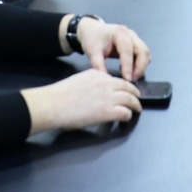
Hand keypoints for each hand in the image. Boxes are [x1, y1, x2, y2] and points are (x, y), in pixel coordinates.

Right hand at [21, 67, 141, 132]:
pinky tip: (126, 117)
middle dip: (134, 92)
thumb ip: (90, 83)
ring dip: (135, 104)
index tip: (123, 90)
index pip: (115, 79)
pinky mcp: (108, 111)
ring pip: (130, 98)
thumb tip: (95, 92)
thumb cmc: (60, 95)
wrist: (54, 104)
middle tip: (137, 97)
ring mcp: (108, 97)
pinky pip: (125, 112)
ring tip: (137, 108)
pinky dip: (128, 115)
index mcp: (97, 74)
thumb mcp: (78, 80)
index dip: (121, 86)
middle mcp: (106, 83)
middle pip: (127, 86)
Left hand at [74, 17, 149, 78]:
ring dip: (141, 67)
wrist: (92, 30)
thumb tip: (106, 80)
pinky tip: (129, 70)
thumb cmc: (93, 38)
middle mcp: (130, 34)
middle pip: (143, 51)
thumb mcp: (93, 51)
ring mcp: (134, 39)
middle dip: (140, 68)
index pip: (128, 50)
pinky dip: (140, 64)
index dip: (128, 65)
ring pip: (145, 54)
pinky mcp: (135, 45)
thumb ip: (98, 65)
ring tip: (130, 77)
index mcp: (119, 33)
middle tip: (131, 80)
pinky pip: (143, 55)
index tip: (127, 79)